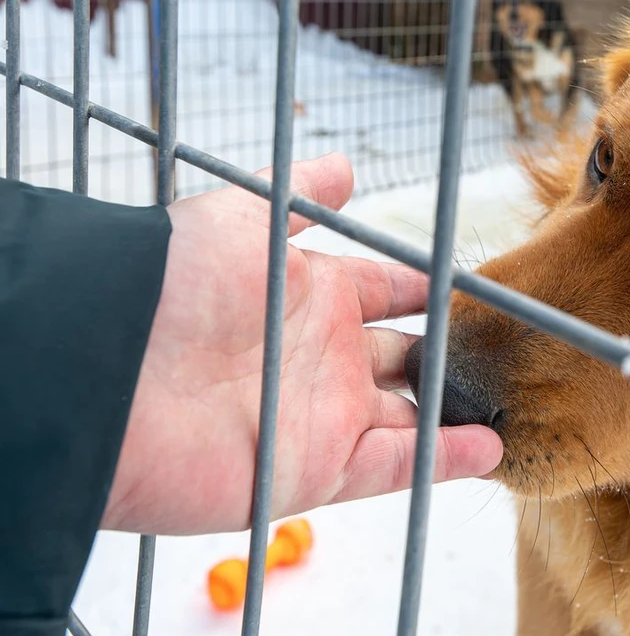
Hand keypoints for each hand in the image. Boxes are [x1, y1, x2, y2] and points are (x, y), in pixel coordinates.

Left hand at [102, 154, 502, 534]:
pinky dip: (446, 459)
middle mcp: (324, 358)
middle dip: (450, 352)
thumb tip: (346, 164)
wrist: (110, 374)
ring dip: (457, 409)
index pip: (386, 290)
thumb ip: (301, 198)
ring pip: (410, 414)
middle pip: (404, 356)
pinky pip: (398, 466)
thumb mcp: (242, 216)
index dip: (426, 287)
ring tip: (513, 402)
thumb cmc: (174, 284)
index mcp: (312, 297)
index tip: (475, 287)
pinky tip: (494, 447)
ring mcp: (325, 416)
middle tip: (505, 350)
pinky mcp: (320, 471)